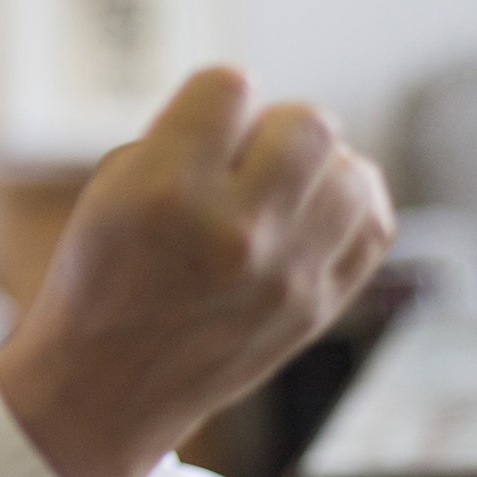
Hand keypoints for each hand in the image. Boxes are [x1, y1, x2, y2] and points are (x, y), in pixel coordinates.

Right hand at [0, 67, 394, 476]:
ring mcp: (286, 276)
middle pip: (308, 122)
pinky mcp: (316, 308)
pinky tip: (315, 209)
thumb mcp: (111, 188)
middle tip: (245, 158)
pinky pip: (373, 224)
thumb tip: (258, 113)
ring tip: (281, 187)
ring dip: (319, 166)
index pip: (230, 86)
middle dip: (274, 127)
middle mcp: (234, 232)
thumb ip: (182, 136)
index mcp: (165, 192)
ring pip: (353, 171)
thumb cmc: (102, 274)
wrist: (107, 390)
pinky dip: (350, 204)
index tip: (198, 128)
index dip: (212, 99)